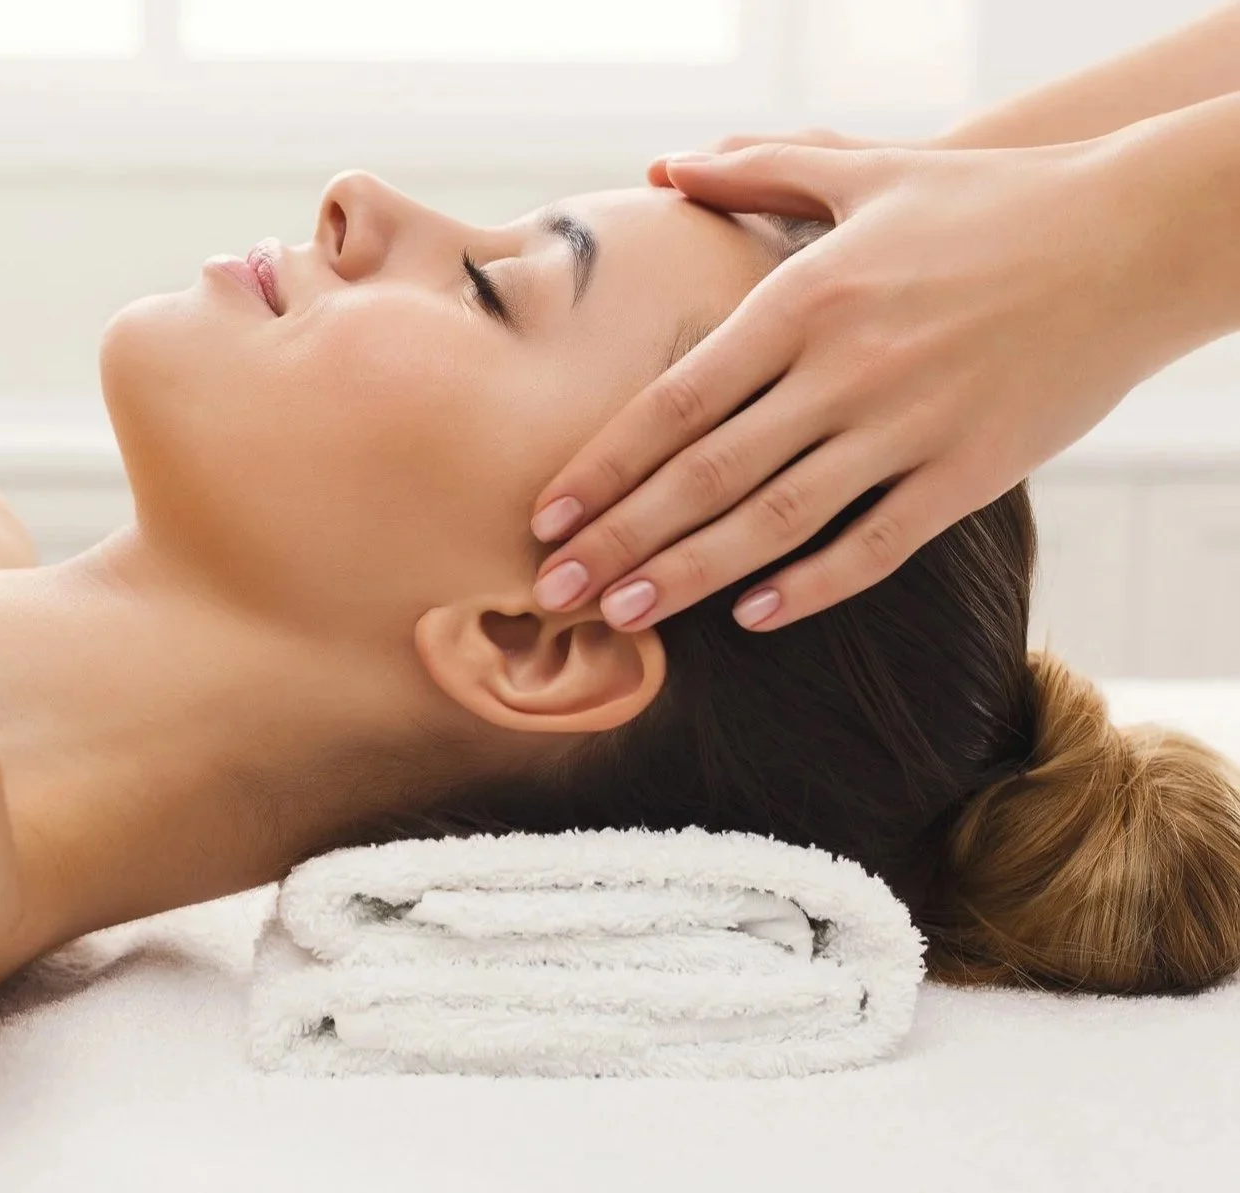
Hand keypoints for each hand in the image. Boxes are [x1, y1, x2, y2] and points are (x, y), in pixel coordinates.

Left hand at [526, 135, 1198, 633]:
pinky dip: (813, 586)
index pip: (675, 403)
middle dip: (620, 539)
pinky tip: (754, 617)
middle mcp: (847, 371)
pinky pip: (878, 545)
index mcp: (806, 300)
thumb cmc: (990, 201)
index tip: (544, 516)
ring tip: (624, 615)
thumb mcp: (867, 169)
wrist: (1137, 236)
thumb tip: (661, 168)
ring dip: (692, 575)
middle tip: (552, 591)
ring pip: (778, 522)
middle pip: (707, 476)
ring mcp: (910, 427)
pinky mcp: (972, 471)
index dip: (603, 467)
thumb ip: (757, 172)